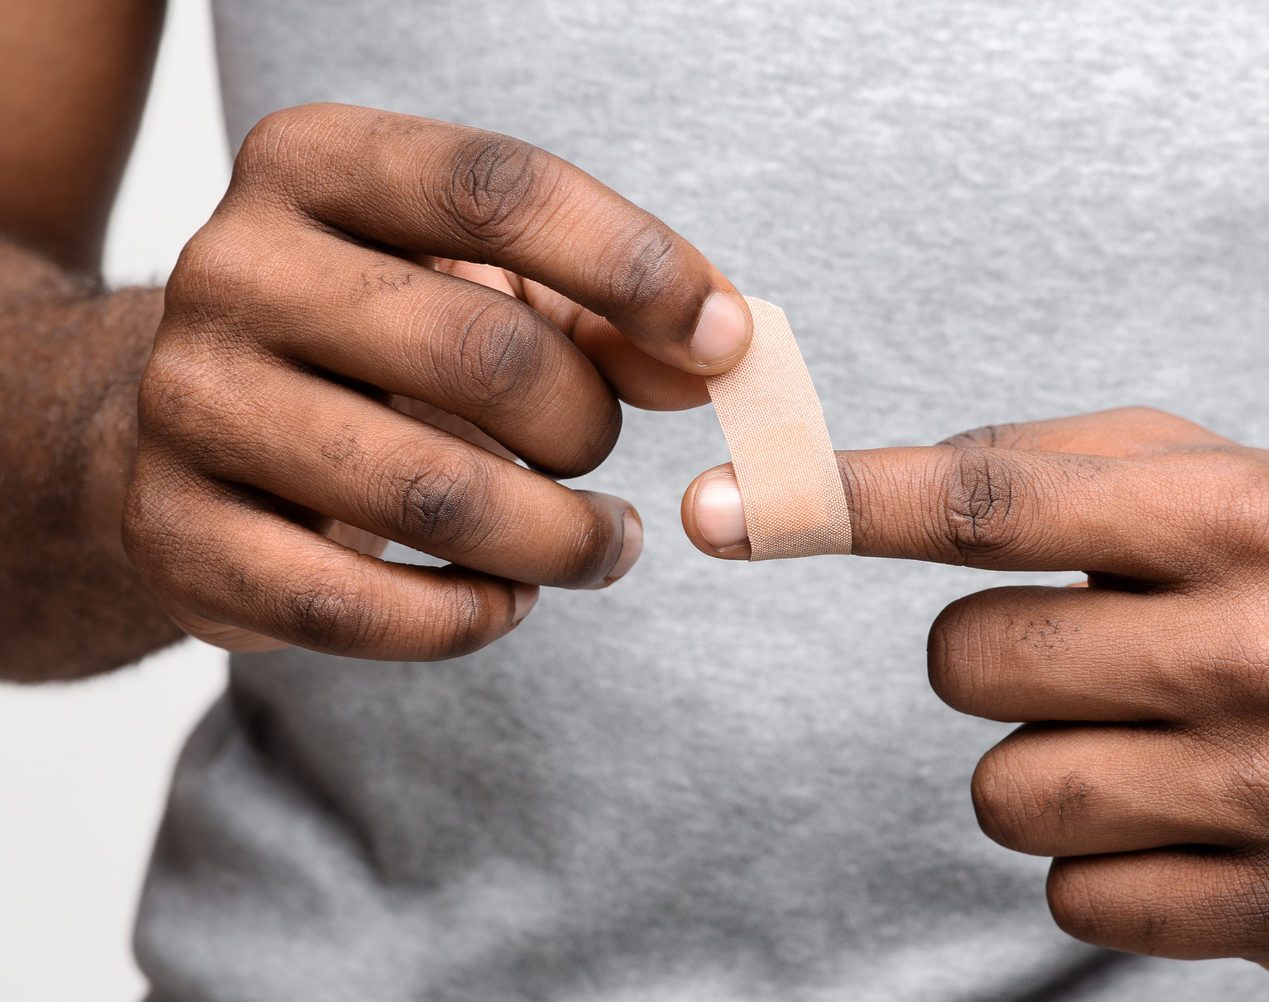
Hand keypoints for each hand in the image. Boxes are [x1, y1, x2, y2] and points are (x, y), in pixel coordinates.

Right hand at [125, 103, 751, 658]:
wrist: (203, 423)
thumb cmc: (378, 340)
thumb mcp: (485, 288)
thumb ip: (605, 310)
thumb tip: (716, 357)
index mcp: (314, 165)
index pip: (496, 190)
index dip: (632, 266)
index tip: (723, 341)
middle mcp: (233, 268)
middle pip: (482, 355)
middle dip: (588, 427)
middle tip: (601, 455)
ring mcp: (188, 403)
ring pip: (429, 497)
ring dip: (558, 541)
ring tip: (597, 544)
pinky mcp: (173, 533)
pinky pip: (353, 610)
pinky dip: (469, 618)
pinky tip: (508, 600)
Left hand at [683, 407, 1268, 971]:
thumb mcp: (1192, 471)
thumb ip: (1024, 469)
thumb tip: (833, 487)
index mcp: (1233, 517)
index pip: (990, 506)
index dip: (843, 502)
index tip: (732, 509)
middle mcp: (1262, 653)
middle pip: (968, 665)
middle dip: (979, 655)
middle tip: (1066, 644)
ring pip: (1004, 795)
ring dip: (1030, 762)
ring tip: (1128, 730)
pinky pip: (1068, 901)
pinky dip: (1088, 857)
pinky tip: (1169, 809)